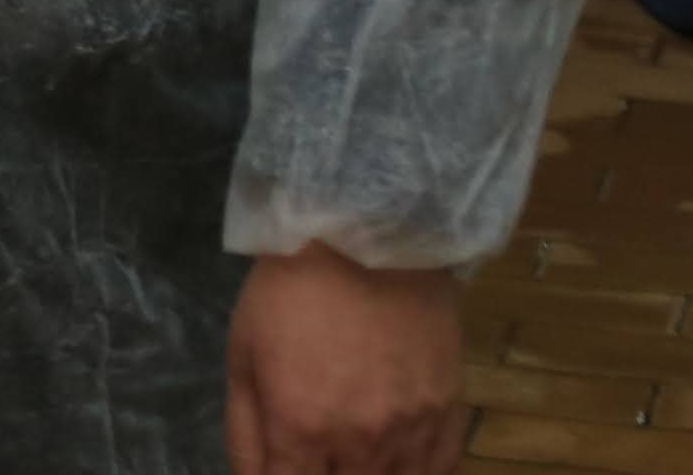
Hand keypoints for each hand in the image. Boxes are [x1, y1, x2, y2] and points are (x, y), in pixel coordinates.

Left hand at [225, 244, 464, 474]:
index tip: (280, 467)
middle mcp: (360, 443)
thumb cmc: (289, 293)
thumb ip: (245, 431)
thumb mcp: (243, 356)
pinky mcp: (449, 417)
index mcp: (300, 427)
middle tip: (313, 454)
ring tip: (351, 454)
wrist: (367, 242)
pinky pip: (439, 473)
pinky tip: (397, 460)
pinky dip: (416, 474)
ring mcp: (411, 434)